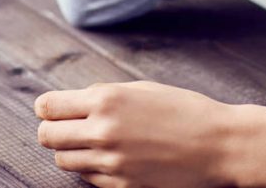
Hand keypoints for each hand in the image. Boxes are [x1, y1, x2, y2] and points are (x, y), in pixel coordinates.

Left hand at [35, 80, 235, 187]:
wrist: (218, 145)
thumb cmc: (183, 110)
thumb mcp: (141, 89)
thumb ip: (103, 95)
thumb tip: (72, 102)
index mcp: (106, 100)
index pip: (48, 107)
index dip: (46, 108)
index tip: (52, 110)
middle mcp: (103, 131)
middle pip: (47, 136)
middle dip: (51, 131)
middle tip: (65, 128)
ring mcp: (111, 162)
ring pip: (63, 161)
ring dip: (70, 152)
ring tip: (90, 144)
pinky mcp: (122, 186)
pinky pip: (88, 179)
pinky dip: (92, 169)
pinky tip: (111, 159)